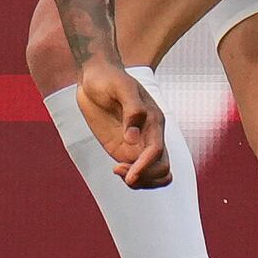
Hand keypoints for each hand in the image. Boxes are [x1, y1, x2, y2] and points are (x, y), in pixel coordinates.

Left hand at [77, 63, 170, 188]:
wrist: (95, 76)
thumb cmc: (109, 78)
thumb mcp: (121, 87)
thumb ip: (132, 110)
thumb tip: (133, 139)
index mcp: (153, 120)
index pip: (157, 151)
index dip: (146, 166)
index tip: (129, 175)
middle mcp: (149, 135)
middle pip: (162, 168)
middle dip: (145, 177)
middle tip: (119, 169)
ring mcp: (137, 144)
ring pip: (153, 174)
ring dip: (141, 181)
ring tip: (118, 171)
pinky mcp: (123, 148)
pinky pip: (136, 170)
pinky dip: (131, 177)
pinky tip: (115, 169)